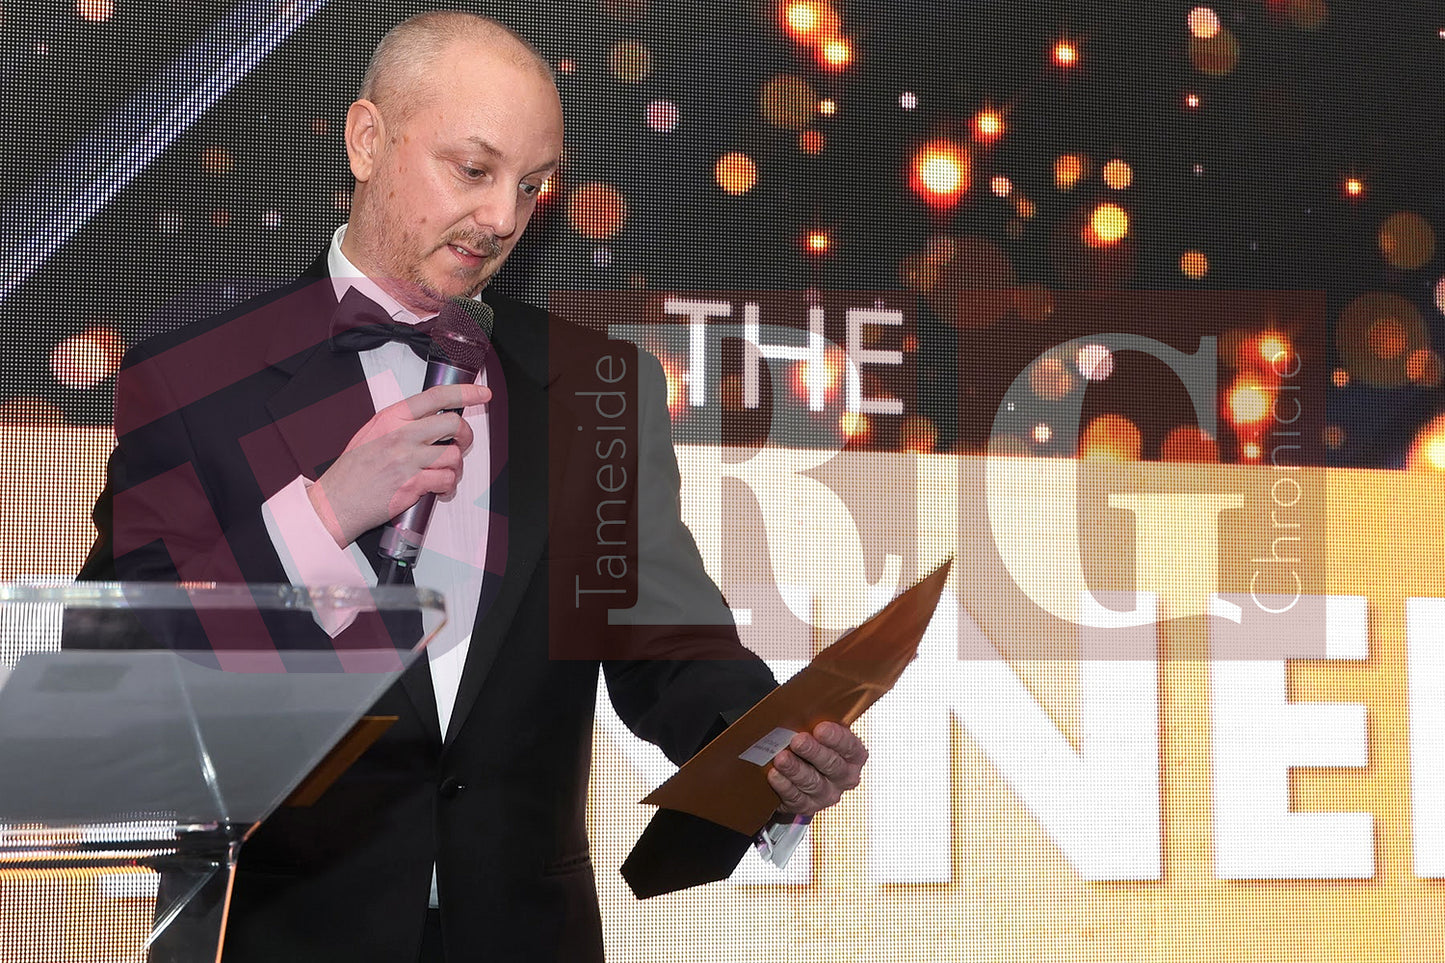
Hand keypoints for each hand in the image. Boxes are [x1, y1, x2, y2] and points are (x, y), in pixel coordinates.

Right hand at [308, 383, 489, 546]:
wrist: (336, 501)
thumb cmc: (352, 471)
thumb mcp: (372, 433)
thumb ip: (400, 423)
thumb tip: (430, 419)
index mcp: (391, 418)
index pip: (436, 396)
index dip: (465, 392)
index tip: (482, 393)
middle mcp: (401, 435)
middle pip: (453, 424)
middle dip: (465, 435)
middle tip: (461, 443)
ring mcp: (407, 460)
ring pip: (454, 454)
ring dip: (456, 466)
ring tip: (443, 473)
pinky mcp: (412, 484)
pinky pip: (447, 479)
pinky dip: (448, 486)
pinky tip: (438, 489)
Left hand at [767, 721, 867, 815]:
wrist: (799, 765)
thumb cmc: (811, 740)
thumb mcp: (818, 727)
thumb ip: (817, 719)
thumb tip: (801, 702)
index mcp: (854, 754)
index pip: (850, 746)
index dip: (836, 738)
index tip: (820, 728)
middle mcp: (845, 776)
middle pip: (832, 765)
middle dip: (814, 752)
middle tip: (798, 740)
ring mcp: (827, 794)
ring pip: (813, 783)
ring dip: (796, 770)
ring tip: (781, 758)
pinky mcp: (807, 806)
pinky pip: (797, 798)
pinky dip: (784, 786)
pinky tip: (774, 775)